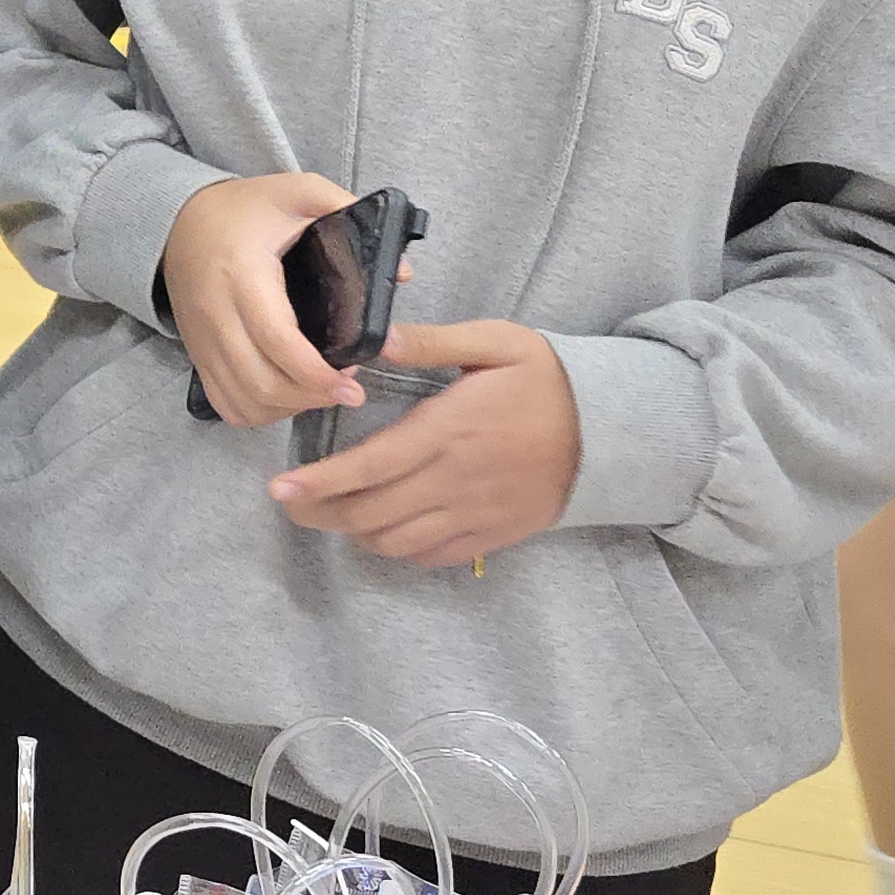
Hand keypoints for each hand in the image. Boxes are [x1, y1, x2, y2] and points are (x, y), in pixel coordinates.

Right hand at [164, 172, 366, 424]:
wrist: (176, 219)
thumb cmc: (242, 209)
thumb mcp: (295, 192)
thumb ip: (346, 211)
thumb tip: (401, 272)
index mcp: (243, 273)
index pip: (276, 339)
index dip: (316, 373)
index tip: (352, 383)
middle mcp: (216, 312)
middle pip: (260, 381)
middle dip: (310, 398)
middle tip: (347, 391)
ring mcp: (202, 339)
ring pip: (243, 400)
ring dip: (286, 409)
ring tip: (319, 393)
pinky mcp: (196, 353)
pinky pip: (225, 402)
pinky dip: (258, 412)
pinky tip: (286, 397)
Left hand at [268, 319, 581, 566]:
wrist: (615, 431)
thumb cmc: (549, 380)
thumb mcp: (496, 342)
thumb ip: (432, 341)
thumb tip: (373, 338)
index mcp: (448, 430)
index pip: (368, 467)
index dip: (319, 483)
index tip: (279, 488)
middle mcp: (455, 480)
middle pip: (371, 515)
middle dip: (321, 513)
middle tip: (292, 502)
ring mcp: (476, 513)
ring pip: (397, 542)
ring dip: (357, 533)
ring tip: (333, 512)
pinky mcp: (496, 534)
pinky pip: (435, 556)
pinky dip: (401, 550)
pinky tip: (386, 529)